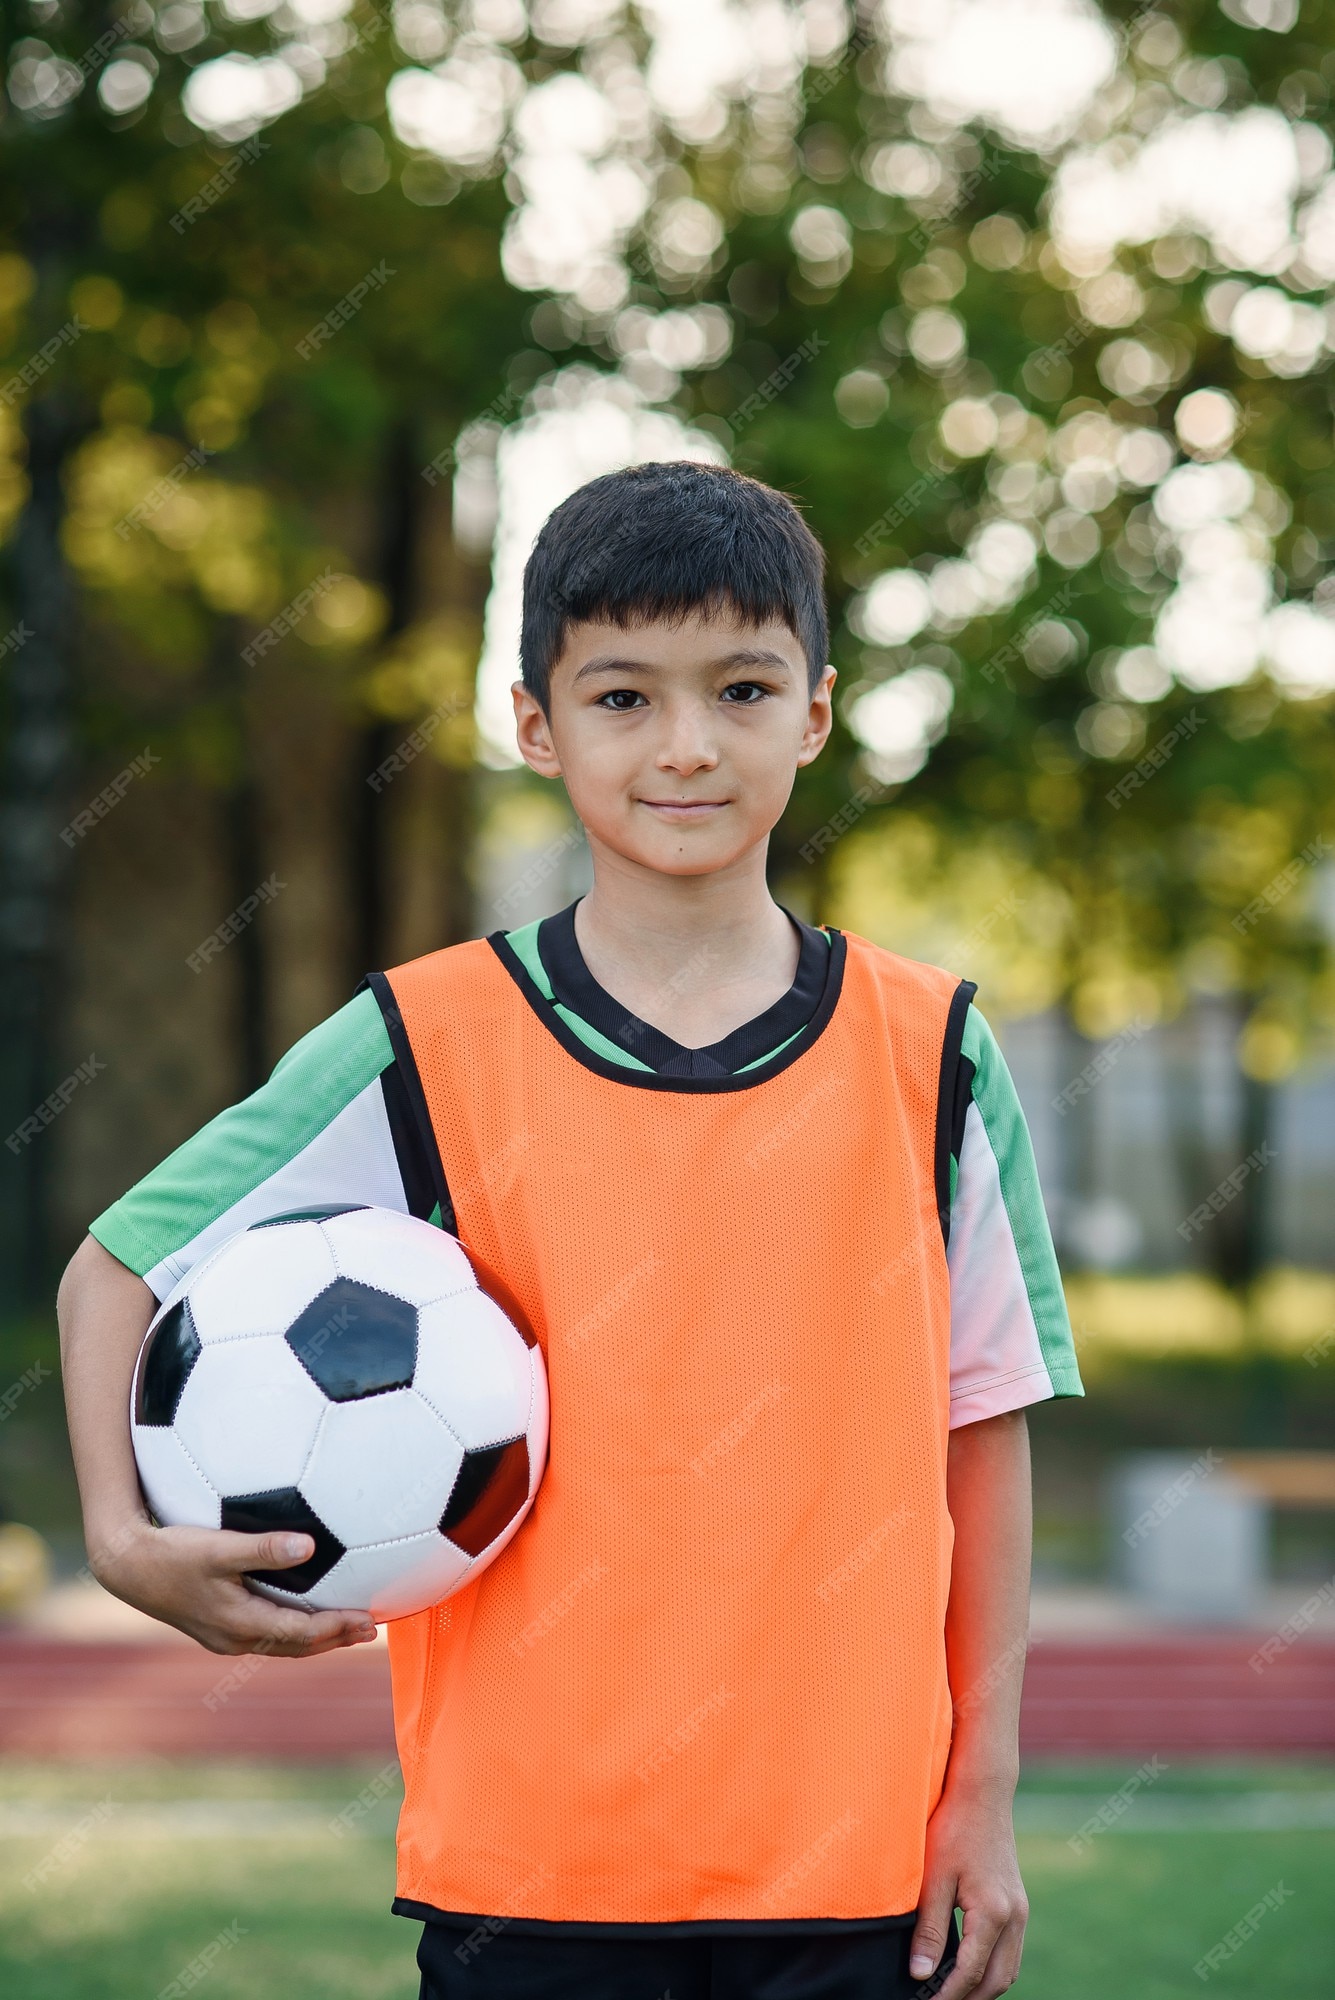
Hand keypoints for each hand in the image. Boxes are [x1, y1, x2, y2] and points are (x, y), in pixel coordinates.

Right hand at [89, 1515, 378, 1657]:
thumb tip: (309, 1547)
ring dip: (317, 1638)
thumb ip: (263, 1548)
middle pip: (296, 1646)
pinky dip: (293, 1629)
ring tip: (349, 1628)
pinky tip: (303, 1612)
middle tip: (371, 1631)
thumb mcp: (218, 1548)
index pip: (301, 1633)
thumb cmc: (172, 1552)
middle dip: (335, 1639)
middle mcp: (234, 1638)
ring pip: (281, 1644)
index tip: (369, 1619)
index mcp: (239, 1624)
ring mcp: (223, 1636)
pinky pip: (266, 1634)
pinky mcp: (215, 1626)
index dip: (337, 1628)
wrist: (126, 1566)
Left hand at [908, 1783, 1027, 1998]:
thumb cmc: (954, 1829)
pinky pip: (1012, 1950)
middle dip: (969, 1999)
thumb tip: (920, 1974)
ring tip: (952, 1992)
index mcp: (993, 1912)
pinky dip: (994, 1968)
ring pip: (1009, 1969)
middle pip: (998, 1981)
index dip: (947, 1995)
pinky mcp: (1018, 1902)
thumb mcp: (933, 1879)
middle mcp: (1015, 1916)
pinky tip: (970, 1966)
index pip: (971, 1973)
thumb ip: (929, 1930)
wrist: (982, 1794)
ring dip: (984, 1987)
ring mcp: (1021, 1910)